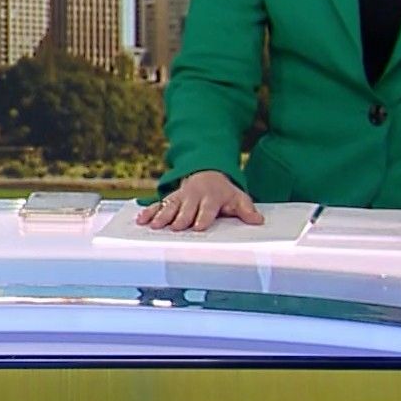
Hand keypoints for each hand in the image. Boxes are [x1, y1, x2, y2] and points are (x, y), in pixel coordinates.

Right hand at [135, 170, 263, 231]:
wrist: (207, 173)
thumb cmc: (223, 192)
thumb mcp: (238, 198)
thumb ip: (246, 210)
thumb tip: (258, 221)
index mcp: (211, 197)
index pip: (207, 208)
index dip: (202, 217)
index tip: (197, 226)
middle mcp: (194, 196)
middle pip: (186, 208)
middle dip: (180, 218)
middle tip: (174, 227)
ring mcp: (180, 197)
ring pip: (170, 206)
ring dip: (162, 216)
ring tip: (155, 226)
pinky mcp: (170, 199)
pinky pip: (158, 205)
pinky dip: (149, 212)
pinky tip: (142, 220)